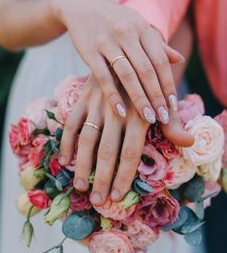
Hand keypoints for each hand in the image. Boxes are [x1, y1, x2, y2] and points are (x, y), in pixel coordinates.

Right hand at [50, 0, 184, 123]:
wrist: (80, 5)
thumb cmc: (114, 19)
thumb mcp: (136, 25)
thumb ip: (157, 44)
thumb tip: (179, 59)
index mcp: (141, 27)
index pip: (160, 60)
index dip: (168, 83)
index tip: (174, 104)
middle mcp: (126, 33)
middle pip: (146, 70)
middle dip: (157, 96)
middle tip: (164, 117)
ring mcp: (107, 42)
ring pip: (127, 75)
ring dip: (139, 99)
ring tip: (148, 118)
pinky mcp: (89, 51)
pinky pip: (103, 77)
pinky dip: (113, 96)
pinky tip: (121, 111)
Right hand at [59, 75, 193, 205]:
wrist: (127, 52)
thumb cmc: (148, 84)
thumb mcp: (162, 99)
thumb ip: (172, 122)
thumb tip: (188, 142)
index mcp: (138, 113)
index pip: (131, 152)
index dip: (124, 175)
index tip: (117, 195)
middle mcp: (117, 111)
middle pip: (108, 151)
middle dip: (102, 178)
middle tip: (98, 201)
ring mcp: (97, 105)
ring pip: (87, 139)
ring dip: (82, 165)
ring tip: (80, 186)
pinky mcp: (83, 98)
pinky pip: (71, 123)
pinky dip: (66, 142)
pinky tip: (64, 160)